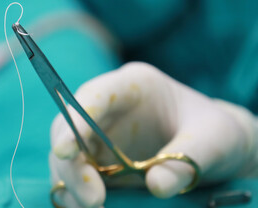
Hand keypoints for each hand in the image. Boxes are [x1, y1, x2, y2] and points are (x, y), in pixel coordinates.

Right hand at [49, 62, 257, 207]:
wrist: (214, 146)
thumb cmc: (214, 132)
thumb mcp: (213, 140)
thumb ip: (187, 159)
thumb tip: (156, 187)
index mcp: (133, 85)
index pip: (94, 95)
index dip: (74, 120)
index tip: (65, 151)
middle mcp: (109, 108)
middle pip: (68, 127)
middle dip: (72, 164)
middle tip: (92, 199)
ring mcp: (102, 134)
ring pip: (66, 154)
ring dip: (71, 182)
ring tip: (92, 207)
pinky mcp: (100, 159)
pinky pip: (76, 173)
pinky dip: (75, 191)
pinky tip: (87, 206)